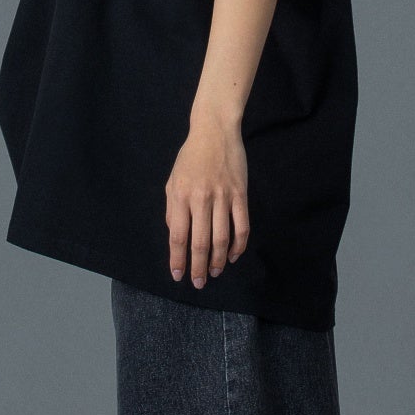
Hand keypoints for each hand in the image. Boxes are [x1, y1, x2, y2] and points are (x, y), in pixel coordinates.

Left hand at [166, 116, 249, 287]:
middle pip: (200, 242)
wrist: (214, 131)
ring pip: (221, 238)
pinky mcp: (240, 194)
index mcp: (180, 196)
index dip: (177, 258)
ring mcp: (223, 197)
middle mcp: (201, 198)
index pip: (178, 235)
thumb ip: (173, 209)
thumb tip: (177, 236)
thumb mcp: (173, 181)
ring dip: (217, 260)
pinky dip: (238, 245)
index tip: (178, 275)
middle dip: (198, 266)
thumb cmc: (190, 158)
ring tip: (213, 273)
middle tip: (198, 283)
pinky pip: (241, 226)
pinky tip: (232, 256)